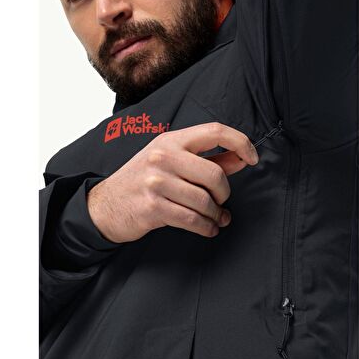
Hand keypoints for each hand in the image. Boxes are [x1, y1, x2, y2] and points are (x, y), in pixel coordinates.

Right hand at [87, 122, 258, 242]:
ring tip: (217, 218)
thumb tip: (241, 159)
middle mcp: (163, 157)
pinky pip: (193, 220)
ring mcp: (156, 182)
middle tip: (221, 201)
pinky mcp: (153, 207)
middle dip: (224, 193)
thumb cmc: (142, 180)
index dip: (240, 142)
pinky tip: (209, 228)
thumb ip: (208, 159)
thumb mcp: (172, 161)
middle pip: (215, 174)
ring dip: (216, 214)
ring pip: (205, 201)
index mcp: (171, 140)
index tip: (252, 157)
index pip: (214, 130)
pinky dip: (207, 227)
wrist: (106, 205)